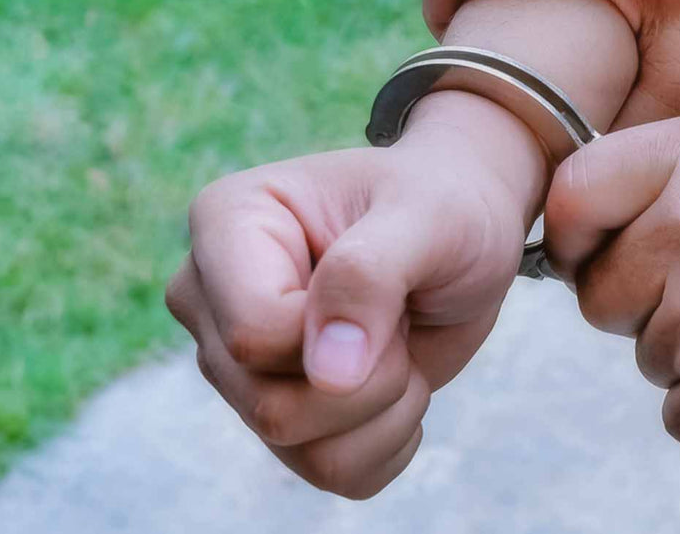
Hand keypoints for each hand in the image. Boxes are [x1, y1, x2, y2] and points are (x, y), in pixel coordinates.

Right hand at [164, 92, 543, 497]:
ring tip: (400, 343)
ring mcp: (236, 363)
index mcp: (225, 224)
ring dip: (384, 411)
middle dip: (370, 379)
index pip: (253, 336)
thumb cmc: (445, 208)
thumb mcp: (428, 218)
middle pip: (269, 407)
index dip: (340, 338)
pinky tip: (397, 379)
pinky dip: (388, 440)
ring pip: (298, 450)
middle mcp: (211, 299)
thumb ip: (369, 278)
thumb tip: (327, 375)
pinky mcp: (278, 411)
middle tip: (401, 315)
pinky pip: (330, 472)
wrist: (468, 235)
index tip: (393, 288)